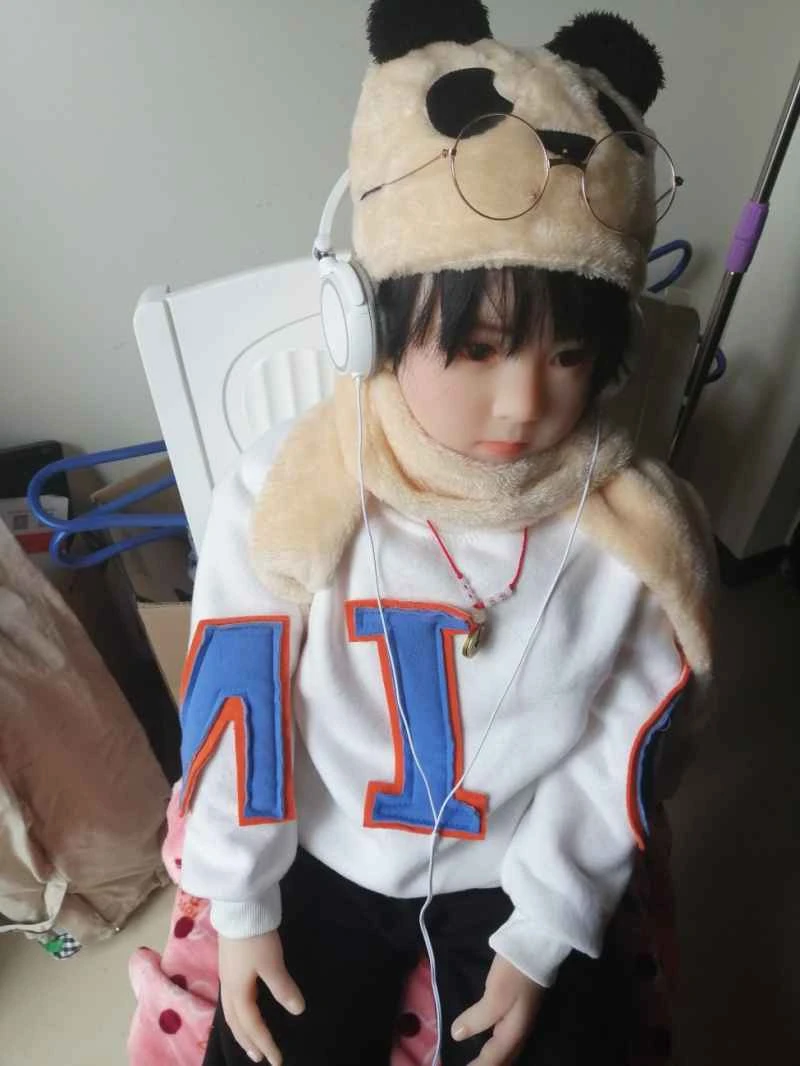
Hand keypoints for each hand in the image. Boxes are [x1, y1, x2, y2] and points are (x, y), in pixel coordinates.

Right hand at [218, 930, 304, 1064]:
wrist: (238, 907)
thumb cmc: (255, 937)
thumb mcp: (272, 964)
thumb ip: (283, 988)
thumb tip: (298, 1011)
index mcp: (238, 991)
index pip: (252, 1025)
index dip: (265, 1043)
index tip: (277, 1060)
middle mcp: (228, 988)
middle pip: (236, 1023)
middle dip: (248, 1041)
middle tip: (259, 1057)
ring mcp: (226, 975)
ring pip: (230, 1012)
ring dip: (241, 1029)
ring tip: (250, 1040)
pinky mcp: (228, 964)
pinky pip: (231, 1000)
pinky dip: (238, 1013)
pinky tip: (245, 1008)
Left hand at [451, 954, 544, 1065]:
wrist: (538, 946)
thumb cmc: (515, 972)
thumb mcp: (496, 994)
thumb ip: (478, 1017)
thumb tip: (457, 1035)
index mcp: (514, 1031)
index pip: (494, 1058)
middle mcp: (520, 1030)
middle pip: (505, 1058)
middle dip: (490, 1065)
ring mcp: (522, 1018)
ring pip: (508, 1048)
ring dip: (494, 1058)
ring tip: (479, 1060)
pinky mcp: (520, 1007)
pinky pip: (507, 1036)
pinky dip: (497, 1045)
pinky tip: (491, 1039)